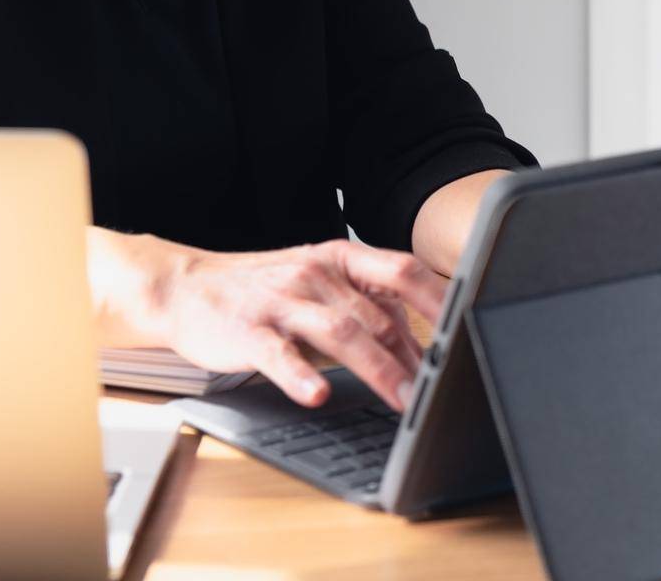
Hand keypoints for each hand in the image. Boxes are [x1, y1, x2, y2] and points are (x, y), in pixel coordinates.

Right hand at [155, 237, 445, 410]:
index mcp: (337, 259)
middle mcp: (313, 274)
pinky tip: (316, 394)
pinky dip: (299, 375)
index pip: (400, 270)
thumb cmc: (261, 290)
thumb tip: (425, 349)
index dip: (440, 295)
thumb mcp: (319, 287)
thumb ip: (369, 311)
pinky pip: (277, 353)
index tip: (474, 320)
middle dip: (413, 356)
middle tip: (445, 392)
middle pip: (376, 313)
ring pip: (338, 331)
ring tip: (403, 402)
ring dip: (376, 367)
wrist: (186, 285)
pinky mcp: (247, 330)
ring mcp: (280, 301)